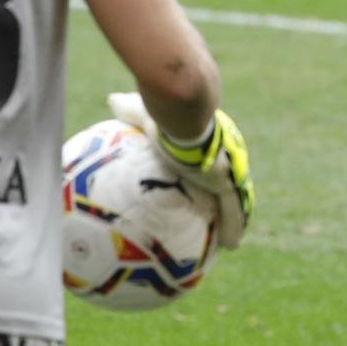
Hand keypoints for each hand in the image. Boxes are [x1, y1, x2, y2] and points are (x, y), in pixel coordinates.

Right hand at [107, 93, 255, 249]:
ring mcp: (226, 173)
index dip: (209, 175)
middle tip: (223, 215)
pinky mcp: (226, 184)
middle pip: (226, 184)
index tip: (206, 185)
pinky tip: (233, 246)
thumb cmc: (164, 115)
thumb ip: (131, 109)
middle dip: (226, 199)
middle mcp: (220, 161)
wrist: (185, 115)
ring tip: (231, 239)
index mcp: (205, 148)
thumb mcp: (145, 113)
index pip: (209, 163)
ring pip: (235, 201)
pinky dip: (233, 228)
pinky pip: (232, 212)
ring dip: (235, 217)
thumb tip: (111, 99)